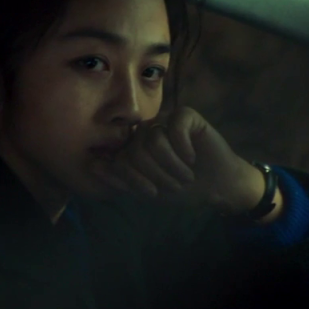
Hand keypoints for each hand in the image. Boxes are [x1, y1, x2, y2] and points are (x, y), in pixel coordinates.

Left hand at [94, 107, 278, 216]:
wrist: (217, 187)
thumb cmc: (182, 188)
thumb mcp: (148, 190)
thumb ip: (121, 179)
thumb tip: (91, 165)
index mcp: (134, 147)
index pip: (119, 158)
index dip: (134, 178)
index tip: (153, 192)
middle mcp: (146, 131)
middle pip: (135, 150)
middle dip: (155, 174)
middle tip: (174, 184)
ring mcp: (165, 121)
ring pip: (154, 140)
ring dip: (171, 165)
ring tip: (185, 175)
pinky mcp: (186, 116)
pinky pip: (175, 127)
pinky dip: (183, 149)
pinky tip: (193, 157)